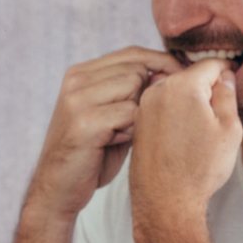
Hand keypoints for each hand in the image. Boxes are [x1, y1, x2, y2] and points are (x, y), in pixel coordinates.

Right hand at [28, 47, 181, 221]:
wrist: (58, 189)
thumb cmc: (92, 154)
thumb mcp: (112, 117)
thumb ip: (134, 95)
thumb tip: (171, 74)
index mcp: (81, 73)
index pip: (132, 53)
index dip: (162, 64)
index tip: (183, 80)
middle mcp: (76, 80)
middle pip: (136, 68)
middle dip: (149, 93)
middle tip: (141, 122)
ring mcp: (78, 99)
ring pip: (134, 86)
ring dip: (139, 113)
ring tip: (122, 134)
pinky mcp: (84, 121)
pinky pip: (130, 113)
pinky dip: (132, 130)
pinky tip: (115, 144)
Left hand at [129, 58, 242, 225]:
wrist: (165, 202)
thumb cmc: (199, 170)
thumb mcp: (229, 129)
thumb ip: (228, 95)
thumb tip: (225, 77)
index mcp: (183, 86)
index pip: (211, 64)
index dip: (227, 71)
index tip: (234, 82)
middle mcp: (157, 90)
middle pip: (191, 76)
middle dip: (207, 88)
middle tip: (221, 112)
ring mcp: (144, 106)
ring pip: (175, 92)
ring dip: (190, 102)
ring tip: (202, 129)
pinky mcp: (137, 122)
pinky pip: (162, 108)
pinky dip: (175, 114)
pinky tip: (184, 138)